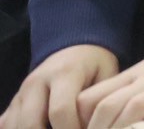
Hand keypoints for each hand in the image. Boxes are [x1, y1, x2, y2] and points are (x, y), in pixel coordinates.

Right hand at [1, 44, 117, 128]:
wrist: (74, 49)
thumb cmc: (95, 66)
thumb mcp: (107, 74)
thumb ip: (99, 100)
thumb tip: (95, 126)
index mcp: (64, 73)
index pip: (60, 110)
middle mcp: (37, 82)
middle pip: (31, 123)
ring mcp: (21, 94)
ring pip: (15, 126)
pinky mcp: (13, 103)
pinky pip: (6, 125)